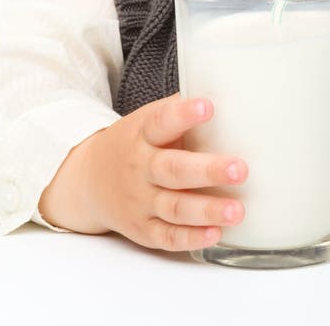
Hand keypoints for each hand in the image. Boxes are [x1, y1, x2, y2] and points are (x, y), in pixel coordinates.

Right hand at [40, 93, 247, 251]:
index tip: (208, 106)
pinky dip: (191, 238)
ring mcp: (140, 201)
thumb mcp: (148, 120)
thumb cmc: (135, 143)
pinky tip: (215, 233)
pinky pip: (167, 237)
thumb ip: (181, 110)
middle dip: (208, 170)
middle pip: (173, 170)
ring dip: (207, 210)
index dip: (183, 114)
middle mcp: (140, 168)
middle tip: (241, 169)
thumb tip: (230, 91)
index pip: (161, 122)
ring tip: (238, 209)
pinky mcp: (142, 229)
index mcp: (142, 134)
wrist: (89, 179)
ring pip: (174, 208)